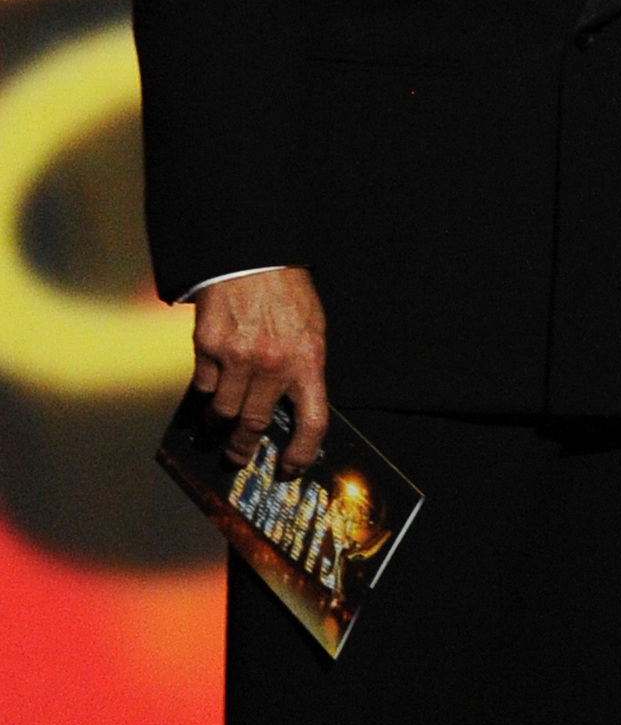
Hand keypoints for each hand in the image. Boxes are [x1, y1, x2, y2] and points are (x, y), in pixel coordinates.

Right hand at [192, 267, 328, 471]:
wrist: (254, 256)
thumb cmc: (288, 294)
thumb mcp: (311, 329)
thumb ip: (303, 369)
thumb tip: (292, 411)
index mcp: (308, 360)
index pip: (312, 422)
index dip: (302, 453)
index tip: (290, 468)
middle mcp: (273, 363)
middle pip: (254, 425)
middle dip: (244, 449)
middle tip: (238, 459)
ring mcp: (238, 357)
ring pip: (222, 412)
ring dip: (217, 427)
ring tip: (215, 430)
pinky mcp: (208, 347)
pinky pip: (204, 386)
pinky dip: (205, 393)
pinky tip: (207, 392)